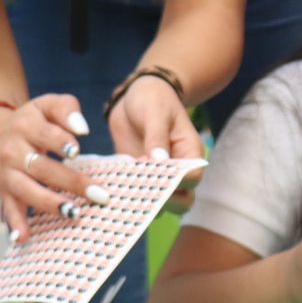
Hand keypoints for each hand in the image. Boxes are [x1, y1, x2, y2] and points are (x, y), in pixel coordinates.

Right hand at [0, 94, 94, 239]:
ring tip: (73, 213)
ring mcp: (7, 173)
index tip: (77, 152)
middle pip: (41, 167)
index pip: (45, 134)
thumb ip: (66, 109)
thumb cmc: (31, 120)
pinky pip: (8, 208)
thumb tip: (83, 129)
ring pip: (26, 190)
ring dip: (48, 204)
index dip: (60, 142)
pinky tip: (23, 238)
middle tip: (98, 195)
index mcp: (26, 126)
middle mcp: (13, 151)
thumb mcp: (46, 105)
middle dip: (70, 182)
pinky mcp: (2, 191)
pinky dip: (14, 224)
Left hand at [108, 74, 205, 214]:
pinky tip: (109, 192)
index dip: (177, 182)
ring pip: (159, 205)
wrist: (135, 97)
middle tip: (137, 188)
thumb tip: (161, 162)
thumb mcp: (155, 113)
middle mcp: (178, 169)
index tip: (154, 174)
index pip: (192, 178)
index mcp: (190, 152)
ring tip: (121, 193)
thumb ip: (157, 137)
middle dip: (163, 202)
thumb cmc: (153, 100)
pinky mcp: (138, 178)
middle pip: (182, 201)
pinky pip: (136, 197)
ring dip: (143, 204)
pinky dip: (126, 198)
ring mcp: (158, 177)